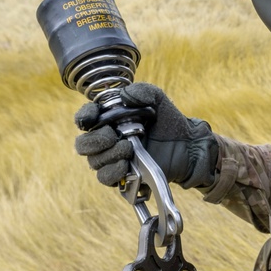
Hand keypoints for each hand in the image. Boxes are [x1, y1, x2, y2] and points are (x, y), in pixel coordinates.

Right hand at [74, 82, 218, 189]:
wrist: (187, 146)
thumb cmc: (169, 122)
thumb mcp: (158, 100)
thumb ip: (142, 91)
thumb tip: (125, 94)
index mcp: (109, 120)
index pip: (85, 118)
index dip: (84, 117)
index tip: (92, 117)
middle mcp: (107, 140)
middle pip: (84, 144)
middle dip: (95, 140)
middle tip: (113, 136)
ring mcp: (113, 159)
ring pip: (94, 161)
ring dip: (108, 155)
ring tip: (128, 148)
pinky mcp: (122, 176)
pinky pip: (105, 178)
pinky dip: (112, 171)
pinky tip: (125, 165)